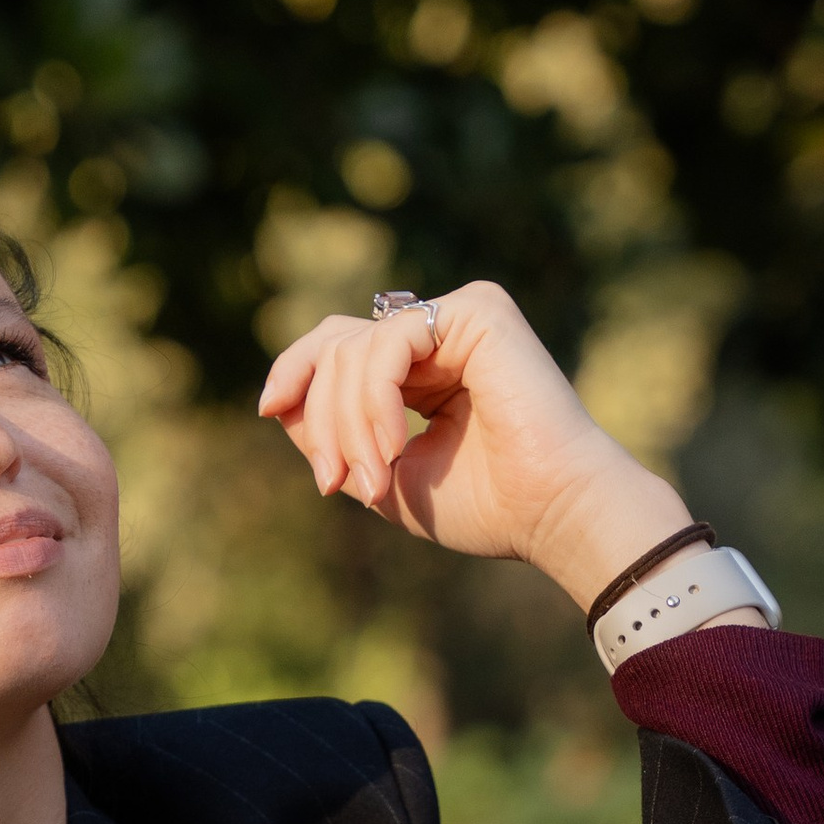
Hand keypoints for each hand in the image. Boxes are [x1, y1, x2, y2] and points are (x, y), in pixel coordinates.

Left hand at [256, 281, 699, 611]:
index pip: (339, 345)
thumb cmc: (486, 506)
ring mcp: (459, 316)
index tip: (270, 410)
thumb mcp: (381, 475)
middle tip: (336, 482)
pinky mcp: (478, 310)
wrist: (552, 513)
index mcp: (424, 367)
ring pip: (355, 348)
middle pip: (337, 345)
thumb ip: (332, 437)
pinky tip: (395, 447)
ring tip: (375, 480)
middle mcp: (441, 334)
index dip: (296, 372)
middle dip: (323, 417)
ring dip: (349, 423)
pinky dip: (375, 401)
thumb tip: (280, 402)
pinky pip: (388, 343)